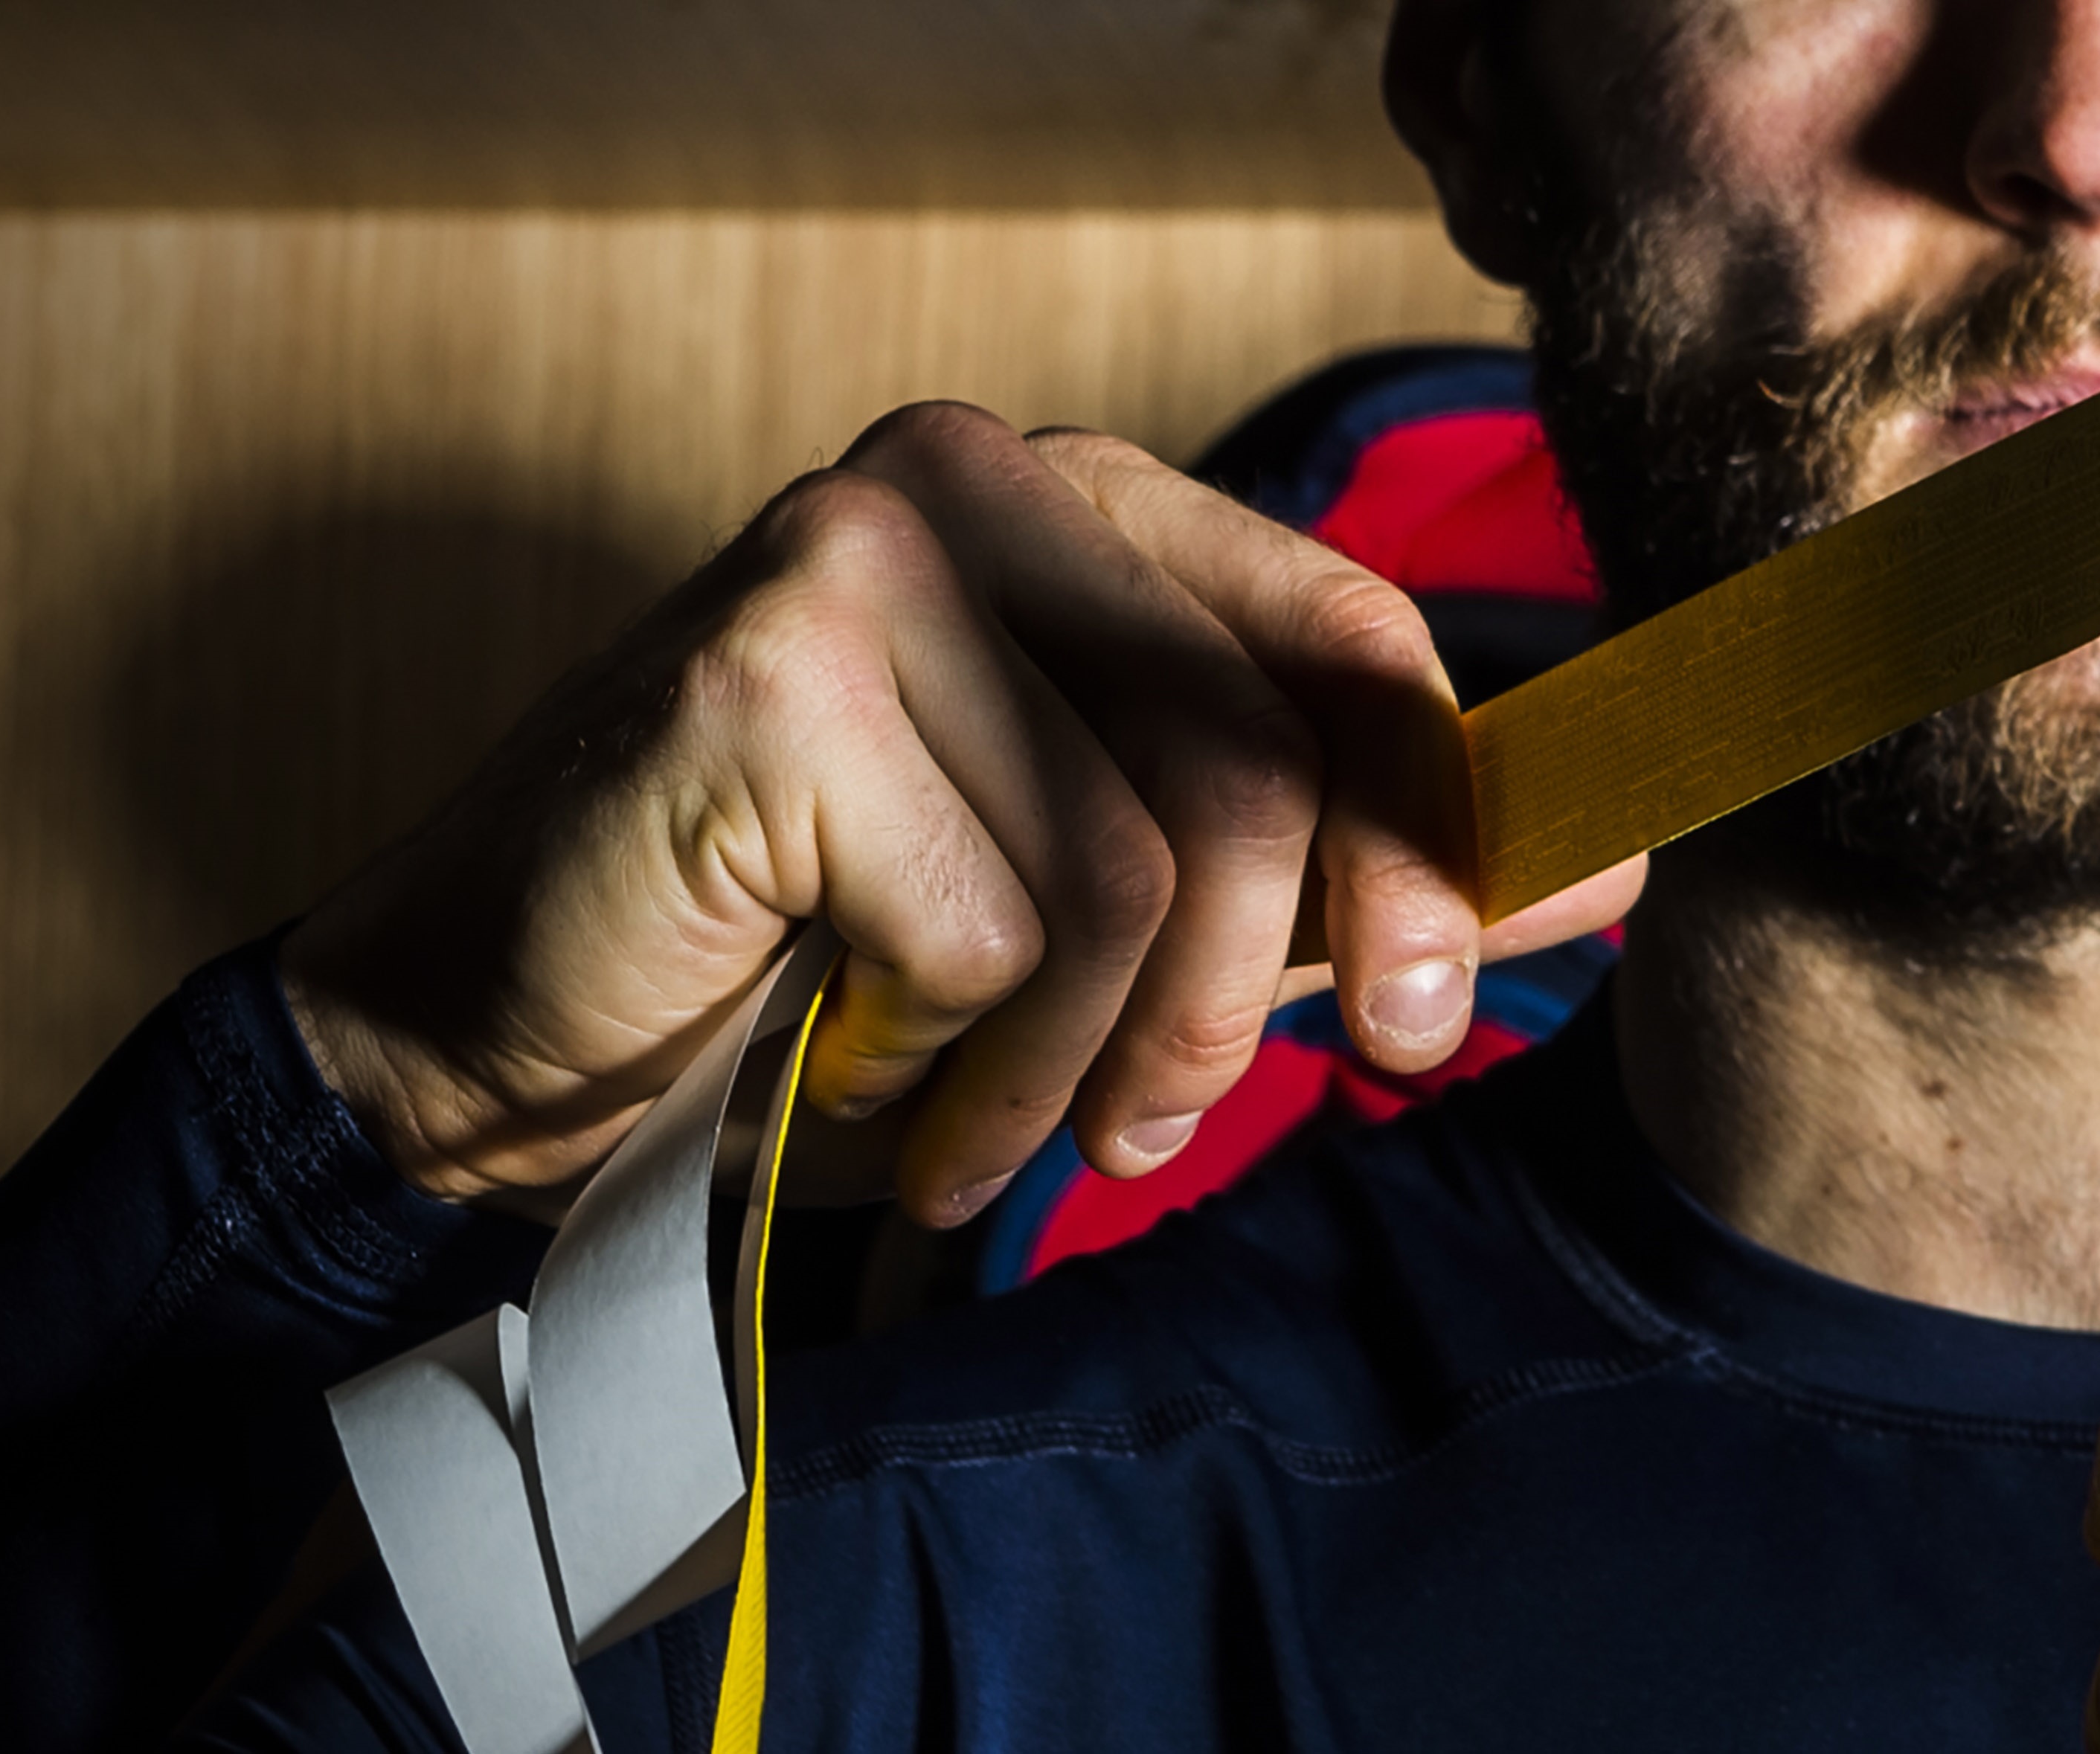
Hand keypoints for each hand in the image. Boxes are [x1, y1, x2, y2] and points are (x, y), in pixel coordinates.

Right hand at [280, 403, 1644, 1223]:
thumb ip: (1329, 876)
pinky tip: (845, 1059)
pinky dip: (942, 1047)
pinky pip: (992, 916)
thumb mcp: (1111, 926)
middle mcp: (980, 480)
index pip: (1346, 643)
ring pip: (1136, 861)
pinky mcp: (777, 664)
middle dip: (1237, 994)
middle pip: (1259, 754)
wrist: (492, 1047)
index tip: (1418, 1026)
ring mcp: (868, 550)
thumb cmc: (795, 981)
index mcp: (1077, 503)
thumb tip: (1607, 862)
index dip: (1424, 841)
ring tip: (976, 1128)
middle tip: (1158, 1139)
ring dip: (1072, 1058)